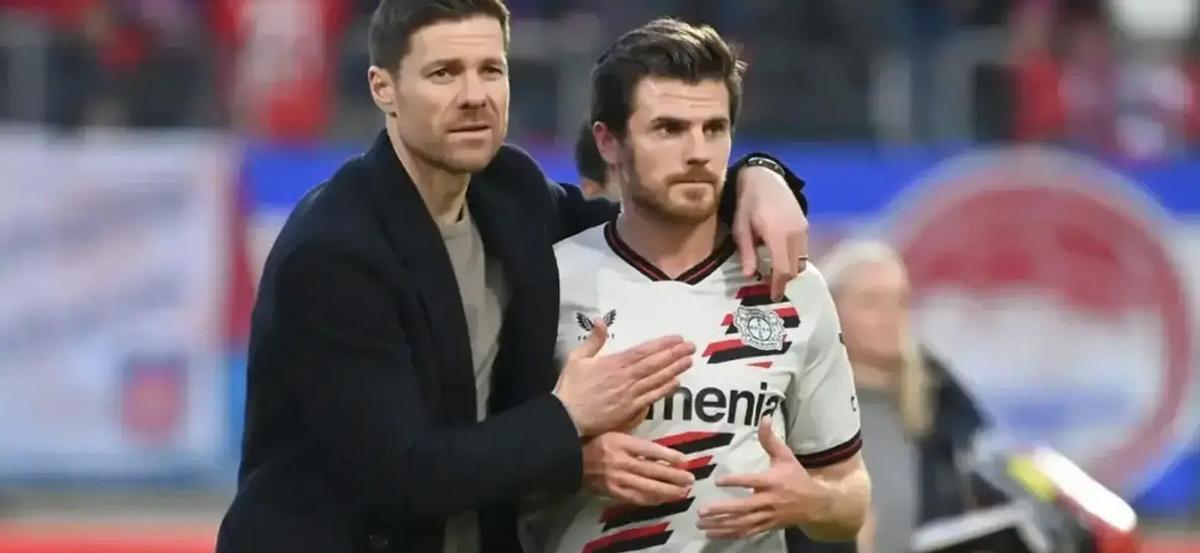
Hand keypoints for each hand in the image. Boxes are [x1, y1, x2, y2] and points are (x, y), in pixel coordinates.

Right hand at [554, 318, 694, 437]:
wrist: (566, 417)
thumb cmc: (570, 389)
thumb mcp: (576, 358)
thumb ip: (592, 340)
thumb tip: (601, 320)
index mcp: (614, 362)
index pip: (643, 351)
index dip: (662, 344)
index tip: (677, 338)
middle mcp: (626, 377)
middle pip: (655, 363)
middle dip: (674, 354)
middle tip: (691, 346)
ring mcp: (630, 394)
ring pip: (657, 379)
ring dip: (675, 369)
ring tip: (689, 361)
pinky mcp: (630, 410)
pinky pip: (652, 397)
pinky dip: (665, 389)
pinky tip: (677, 383)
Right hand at [583, 432, 695, 505]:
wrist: (572, 460)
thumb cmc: (596, 443)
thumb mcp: (616, 434)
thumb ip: (636, 442)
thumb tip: (662, 452)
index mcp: (622, 443)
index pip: (650, 450)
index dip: (669, 456)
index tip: (685, 461)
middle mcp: (621, 461)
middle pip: (652, 471)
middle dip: (674, 477)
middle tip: (690, 479)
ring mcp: (617, 478)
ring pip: (647, 487)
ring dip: (667, 491)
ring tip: (683, 492)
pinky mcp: (614, 492)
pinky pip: (637, 498)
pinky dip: (652, 500)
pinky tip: (664, 499)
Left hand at [696, 416, 829, 538]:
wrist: (815, 504)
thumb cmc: (796, 477)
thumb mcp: (786, 456)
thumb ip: (770, 439)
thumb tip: (764, 417)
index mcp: (772, 482)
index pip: (752, 481)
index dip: (736, 482)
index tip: (718, 481)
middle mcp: (768, 501)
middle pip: (743, 508)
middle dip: (722, 510)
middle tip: (702, 511)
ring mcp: (766, 516)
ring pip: (742, 523)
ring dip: (721, 525)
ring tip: (701, 524)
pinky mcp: (765, 527)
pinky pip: (745, 533)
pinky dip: (728, 534)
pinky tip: (712, 534)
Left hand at [732, 166, 809, 299]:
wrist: (765, 178)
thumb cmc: (748, 203)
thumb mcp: (740, 228)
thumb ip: (746, 252)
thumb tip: (749, 275)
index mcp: (777, 234)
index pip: (783, 269)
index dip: (778, 285)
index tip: (773, 297)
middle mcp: (795, 233)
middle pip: (795, 268)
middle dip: (784, 280)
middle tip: (770, 285)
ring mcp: (803, 229)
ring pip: (801, 260)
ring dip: (789, 269)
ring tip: (774, 270)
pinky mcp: (805, 225)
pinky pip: (803, 250)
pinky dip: (793, 257)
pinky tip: (780, 255)